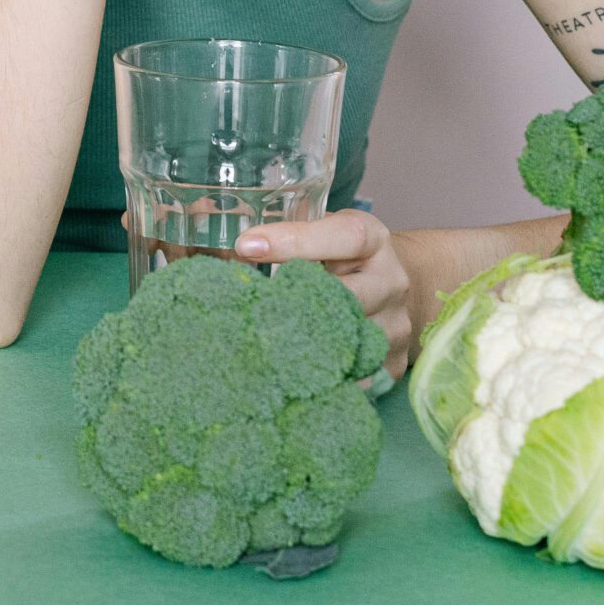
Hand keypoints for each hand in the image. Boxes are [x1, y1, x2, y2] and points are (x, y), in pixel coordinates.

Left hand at [238, 209, 414, 382]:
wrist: (395, 286)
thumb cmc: (343, 254)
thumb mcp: (325, 229)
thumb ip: (284, 230)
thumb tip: (207, 223)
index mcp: (372, 239)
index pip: (343, 236)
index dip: (294, 241)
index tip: (245, 246)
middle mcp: (390, 281)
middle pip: (348, 297)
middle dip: (294, 306)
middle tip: (247, 312)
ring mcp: (394, 326)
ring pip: (348, 342)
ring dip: (303, 349)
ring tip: (259, 352)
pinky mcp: (391, 365)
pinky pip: (354, 379)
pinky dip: (321, 380)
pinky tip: (289, 381)